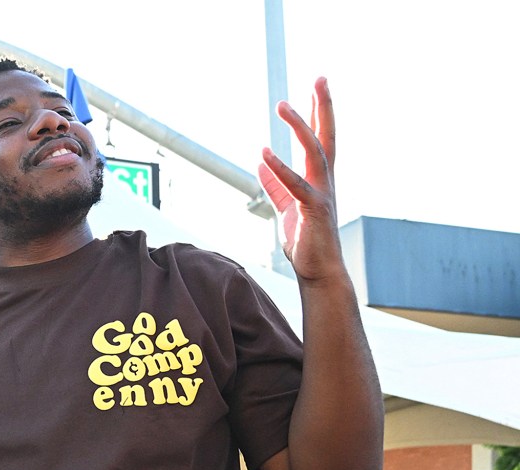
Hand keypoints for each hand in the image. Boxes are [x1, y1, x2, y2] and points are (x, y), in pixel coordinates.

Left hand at [258, 77, 342, 283]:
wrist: (319, 273)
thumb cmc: (306, 244)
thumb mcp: (286, 210)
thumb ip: (275, 187)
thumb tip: (261, 165)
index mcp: (319, 181)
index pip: (320, 140)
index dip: (317, 114)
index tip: (316, 88)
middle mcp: (326, 182)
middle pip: (326, 137)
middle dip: (323, 107)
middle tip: (320, 78)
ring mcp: (323, 195)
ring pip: (315, 153)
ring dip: (299, 128)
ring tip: (282, 105)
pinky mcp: (314, 211)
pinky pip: (297, 186)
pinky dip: (281, 170)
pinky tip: (265, 154)